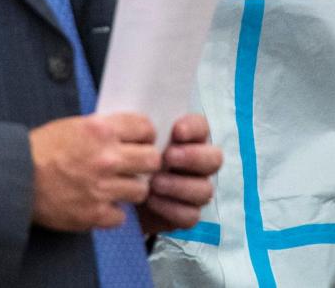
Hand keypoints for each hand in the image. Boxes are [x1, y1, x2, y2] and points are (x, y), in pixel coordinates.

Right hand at [29, 112, 160, 231]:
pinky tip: (101, 204)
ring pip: (141, 190)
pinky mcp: (94, 214)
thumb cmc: (41, 149)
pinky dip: (113, 212)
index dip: (146, 135)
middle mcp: (107, 158)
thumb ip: (104, 128)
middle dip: (146, 162)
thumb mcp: (74, 125)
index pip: (145, 128)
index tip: (142, 141)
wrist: (15, 179)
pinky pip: (121, 216)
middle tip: (136, 165)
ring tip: (116, 186)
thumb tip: (128, 133)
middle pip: (152, 160)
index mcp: (102, 130)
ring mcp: (102, 188)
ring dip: (131, 188)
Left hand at [139, 114, 222, 234]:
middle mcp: (199, 164)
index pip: (202, 127)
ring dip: (180, 186)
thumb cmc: (129, 159)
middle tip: (168, 157)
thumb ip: (140, 128)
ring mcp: (196, 190)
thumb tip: (138, 119)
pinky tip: (153, 201)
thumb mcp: (132, 140)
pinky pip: (191, 215)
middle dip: (193, 157)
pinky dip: (172, 209)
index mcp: (189, 139)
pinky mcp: (187, 215)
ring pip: (205, 190)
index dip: (193, 128)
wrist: (120, 194)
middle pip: (214, 159)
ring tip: (155, 183)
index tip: (176, 131)